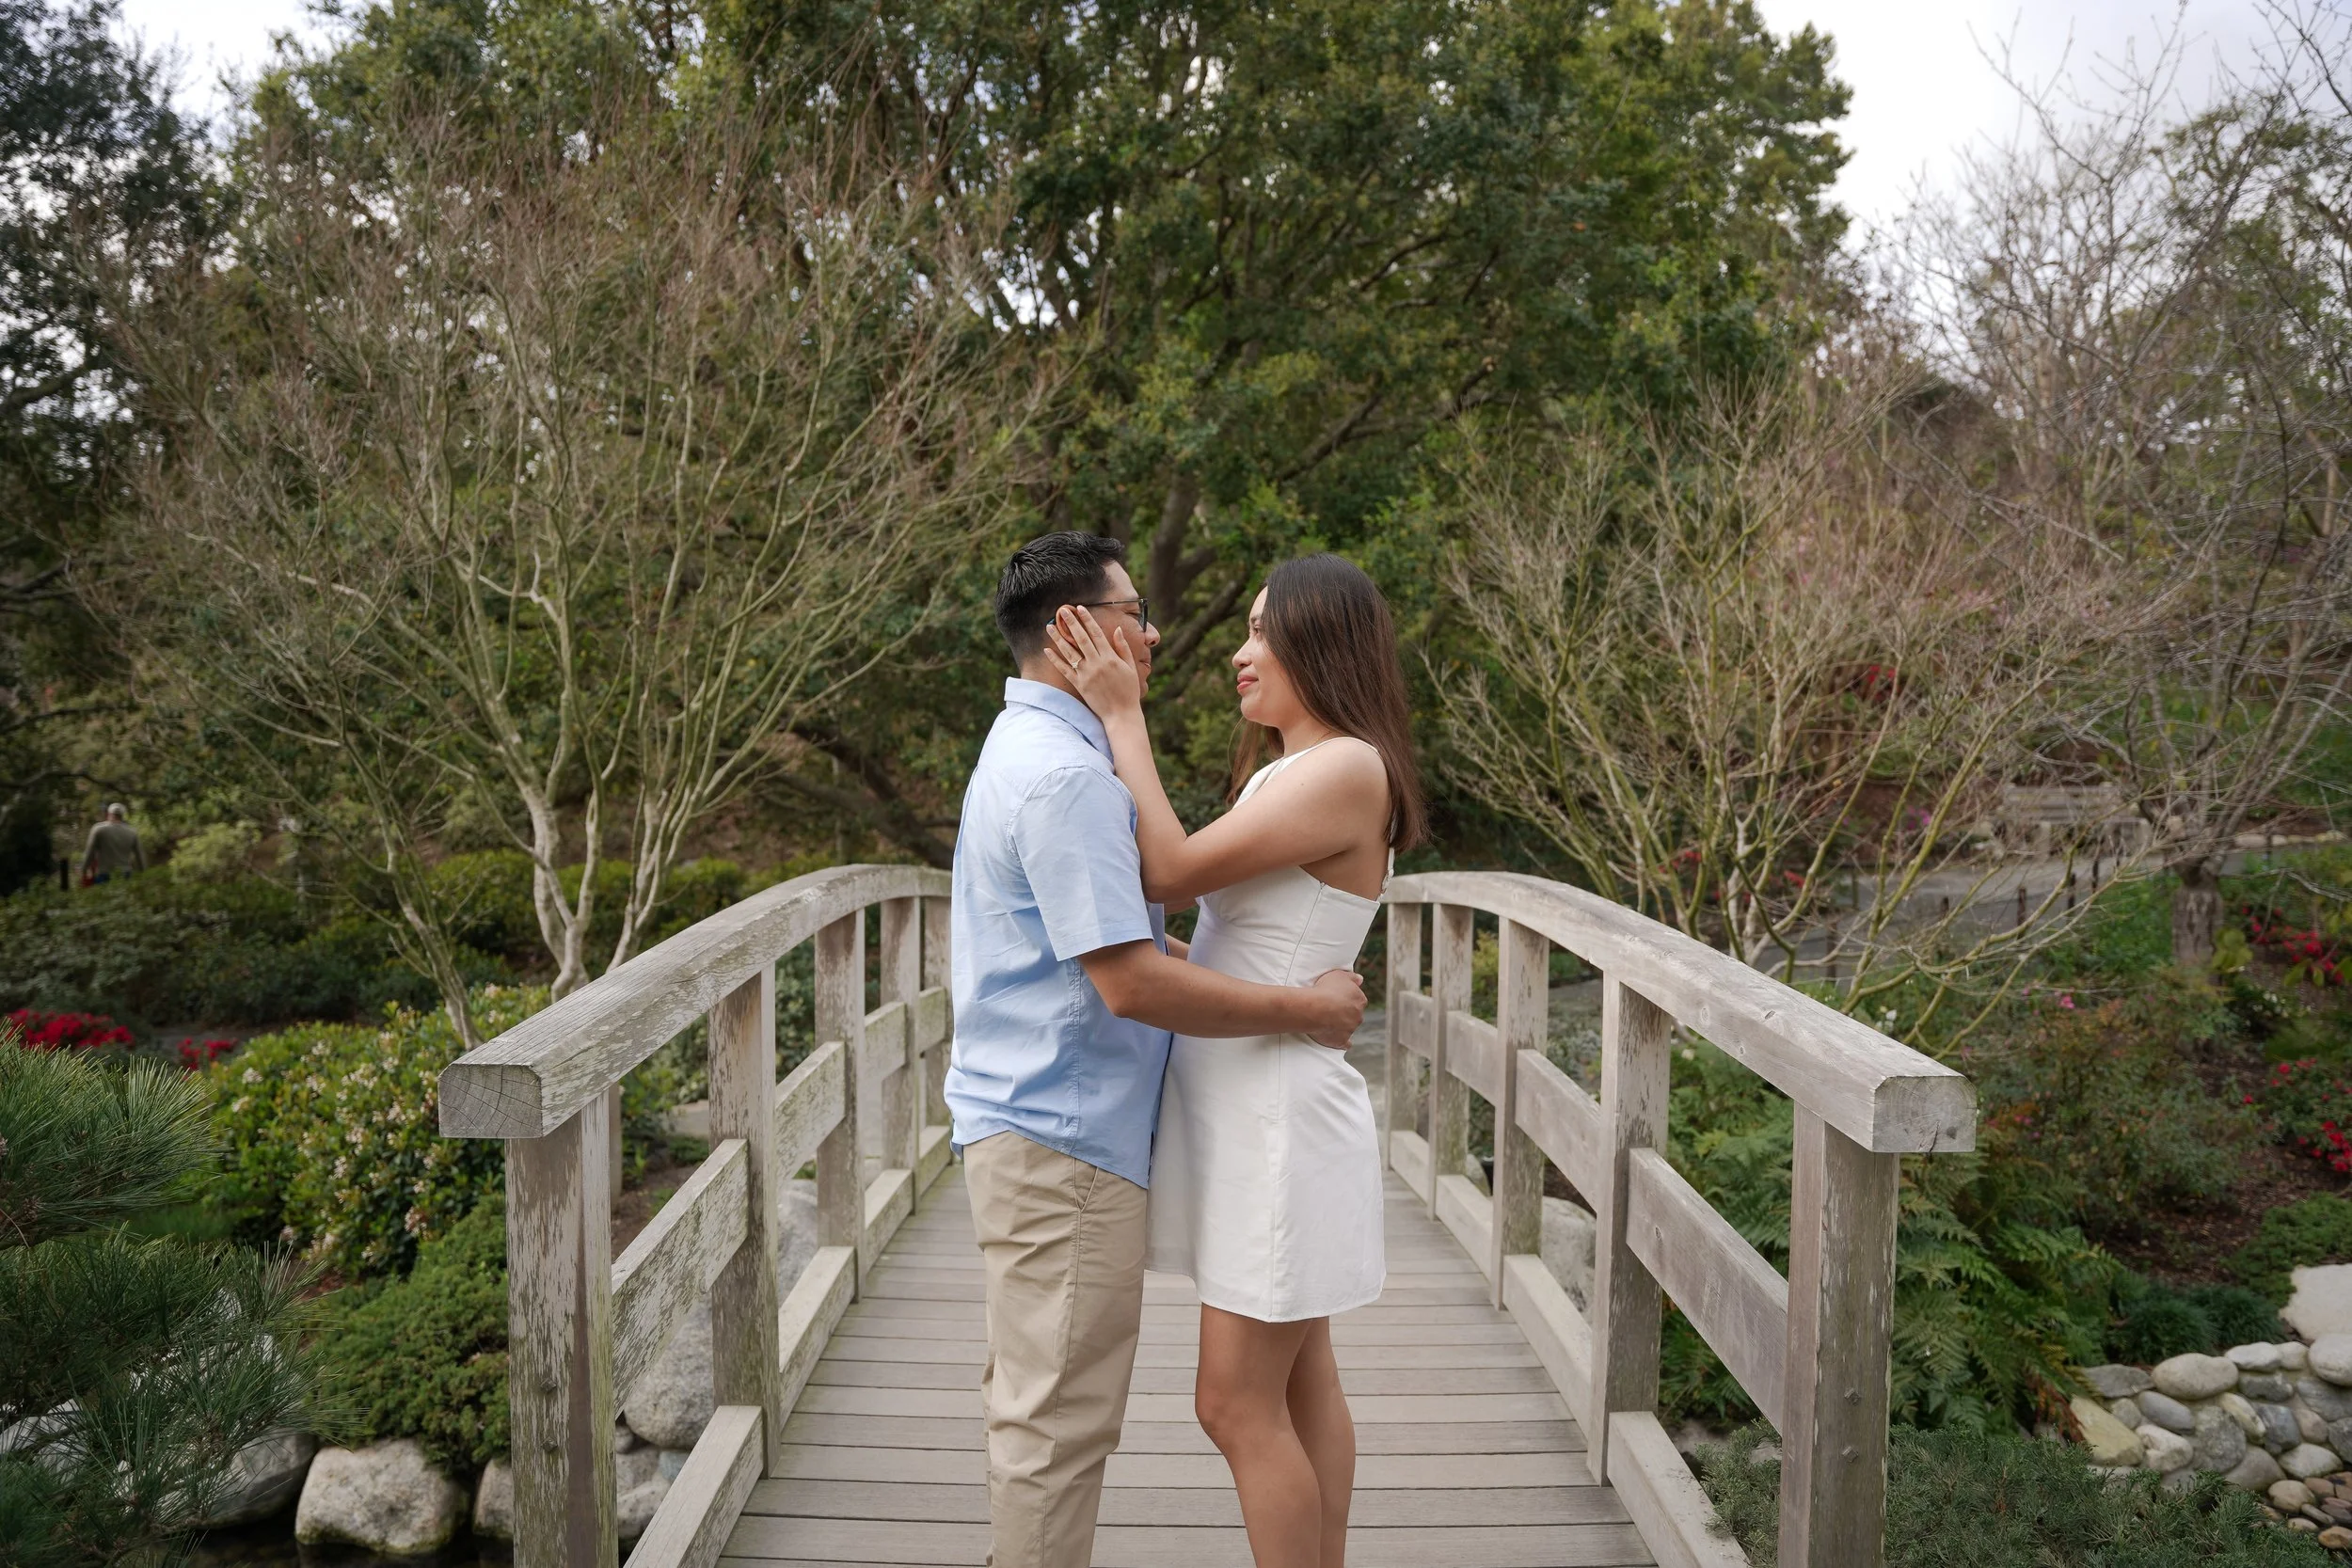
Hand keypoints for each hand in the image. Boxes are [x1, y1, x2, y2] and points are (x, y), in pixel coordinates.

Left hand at [1045, 605, 1143, 719]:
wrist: (1121, 714)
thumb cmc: (1128, 691)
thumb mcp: (1130, 667)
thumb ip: (1123, 648)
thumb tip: (1118, 630)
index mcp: (1110, 657)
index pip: (1096, 633)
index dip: (1087, 619)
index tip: (1080, 608)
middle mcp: (1096, 663)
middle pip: (1081, 638)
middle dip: (1071, 623)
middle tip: (1062, 610)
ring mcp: (1086, 674)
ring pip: (1069, 652)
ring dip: (1058, 638)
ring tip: (1049, 626)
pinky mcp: (1079, 685)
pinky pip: (1064, 670)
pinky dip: (1055, 660)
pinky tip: (1047, 650)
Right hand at [1303, 968, 1365, 1049]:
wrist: (1315, 1008)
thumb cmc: (1325, 989)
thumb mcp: (1339, 975)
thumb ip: (1352, 977)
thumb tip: (1361, 979)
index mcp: (1360, 1000)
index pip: (1358, 1000)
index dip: (1347, 999)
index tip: (1337, 998)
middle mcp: (1358, 1016)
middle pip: (1354, 1014)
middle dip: (1346, 1013)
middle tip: (1331, 1009)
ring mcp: (1351, 1029)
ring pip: (1350, 1028)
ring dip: (1343, 1026)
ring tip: (1327, 1021)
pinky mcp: (1341, 1040)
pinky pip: (1345, 1043)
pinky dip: (1343, 1043)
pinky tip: (1341, 1042)